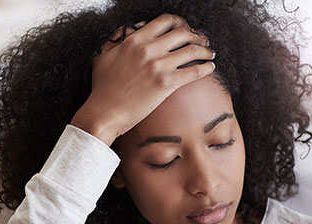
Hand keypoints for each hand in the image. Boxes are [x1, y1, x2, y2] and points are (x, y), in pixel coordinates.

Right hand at [70, 13, 214, 145]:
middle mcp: (148, 49)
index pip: (165, 21)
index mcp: (134, 40)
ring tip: (209, 55)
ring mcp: (157, 66)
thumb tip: (123, 34)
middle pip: (183, 33)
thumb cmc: (101, 89)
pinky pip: (194, 71)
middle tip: (202, 42)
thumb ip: (115, 43)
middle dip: (196, 36)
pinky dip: (205, 68)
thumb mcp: (103, 58)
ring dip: (205, 51)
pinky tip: (209, 68)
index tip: (185, 30)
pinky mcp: (165, 84)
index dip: (180, 23)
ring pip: (192, 50)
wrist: (104, 113)